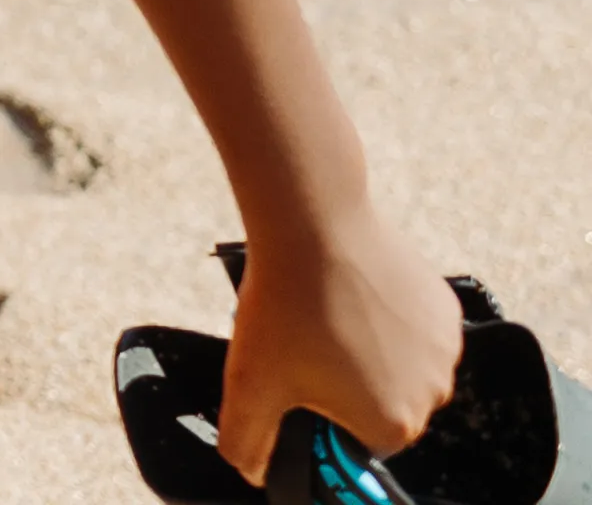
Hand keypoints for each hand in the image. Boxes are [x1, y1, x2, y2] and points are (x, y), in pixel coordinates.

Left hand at [218, 207, 462, 477]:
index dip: (321, 413)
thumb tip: (252, 470)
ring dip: (366, 349)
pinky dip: (386, 317)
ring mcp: (445, 349)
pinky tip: (351, 292)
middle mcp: (433, 394)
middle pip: (380, 404)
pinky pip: (412, 328)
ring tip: (324, 313)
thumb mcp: (248, 384)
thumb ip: (247, 441)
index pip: (356, 442)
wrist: (313, 223)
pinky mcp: (445, 307)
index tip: (296, 378)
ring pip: (398, 365)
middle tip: (304, 341)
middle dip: (344, 382)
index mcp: (393, 424)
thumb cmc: (284, 303)